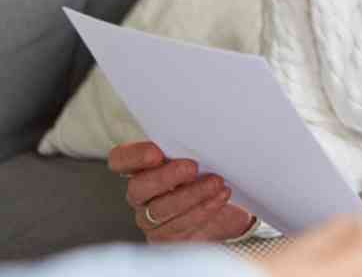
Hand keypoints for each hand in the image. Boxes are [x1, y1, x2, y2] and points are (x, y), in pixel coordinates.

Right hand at [108, 141, 253, 241]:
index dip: (133, 156)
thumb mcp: (199, 159)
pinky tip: (220, 196)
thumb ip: (190, 149)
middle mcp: (141, 195)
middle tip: (192, 167)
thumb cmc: (207, 177)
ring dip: (192, 194)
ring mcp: (150, 219)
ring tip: (216, 183)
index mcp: (141, 169)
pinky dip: (204, 209)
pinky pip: (181, 225)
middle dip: (166, 177)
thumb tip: (204, 136)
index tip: (156, 153)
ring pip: (161, 209)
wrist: (227, 211)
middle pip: (139, 187)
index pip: (121, 160)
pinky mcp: (167, 238)